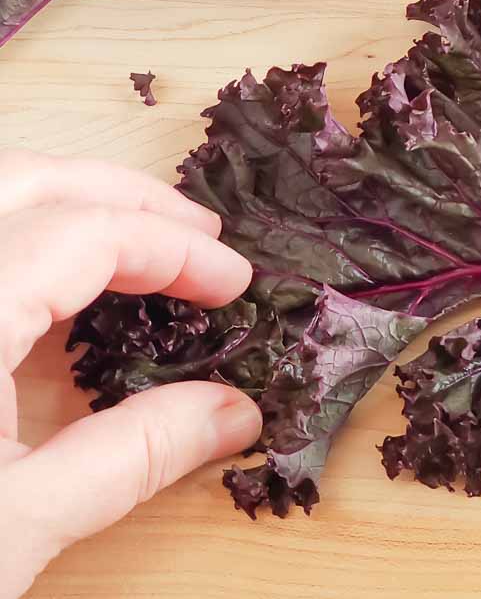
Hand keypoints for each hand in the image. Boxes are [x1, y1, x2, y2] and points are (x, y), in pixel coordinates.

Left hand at [0, 150, 259, 597]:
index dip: (172, 249)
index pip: (84, 233)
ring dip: (67, 196)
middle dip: (127, 194)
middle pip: (27, 177)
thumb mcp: (16, 527)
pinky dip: (17, 230)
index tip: (232, 284)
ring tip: (135, 234)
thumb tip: (235, 415)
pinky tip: (50, 274)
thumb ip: (135, 454)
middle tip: (199, 235)